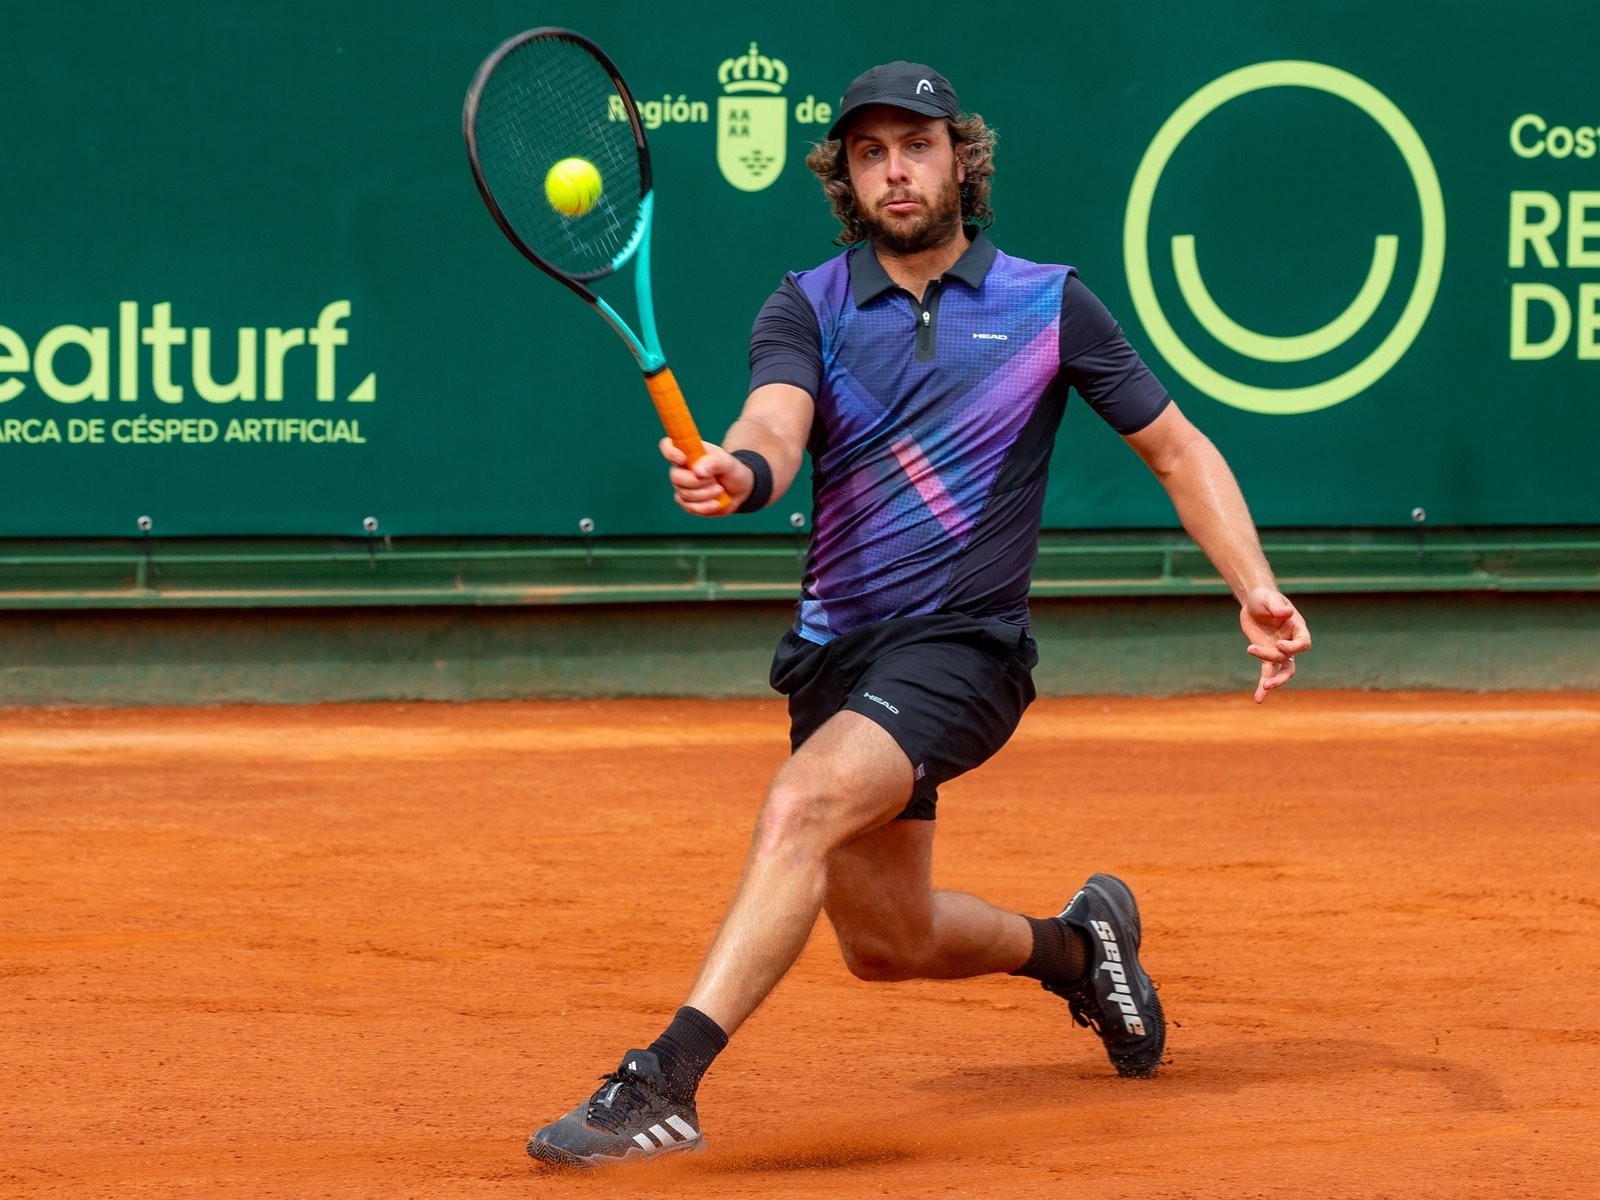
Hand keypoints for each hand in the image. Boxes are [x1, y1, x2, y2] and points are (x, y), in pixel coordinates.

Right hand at [660, 437, 746, 515]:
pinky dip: (705, 507)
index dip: (670, 452)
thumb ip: (713, 462)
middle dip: (696, 482)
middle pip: (675, 476)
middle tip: (714, 480)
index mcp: (688, 452)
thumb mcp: (728, 462)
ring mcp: (683, 487)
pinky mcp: (687, 503)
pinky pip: (689, 507)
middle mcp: (682, 469)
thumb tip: (697, 471)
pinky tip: (716, 503)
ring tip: (719, 489)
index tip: (683, 459)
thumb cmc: (731, 470)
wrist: (739, 489)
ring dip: (705, 494)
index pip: (668, 446)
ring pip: (684, 494)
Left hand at [1240, 586, 1310, 703]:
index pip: (1303, 643)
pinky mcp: (1266, 655)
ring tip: (1263, 689)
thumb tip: (1286, 613)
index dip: (1293, 647)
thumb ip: (1278, 607)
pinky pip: (1267, 672)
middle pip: (1291, 662)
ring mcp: (1279, 651)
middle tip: (1268, 681)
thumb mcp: (1270, 599)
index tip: (1278, 644)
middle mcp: (1291, 642)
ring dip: (1273, 681)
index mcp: (1297, 628)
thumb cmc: (1265, 598)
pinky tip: (1259, 699)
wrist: (1254, 602)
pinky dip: (1263, 685)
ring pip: (1281, 671)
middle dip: (1282, 674)